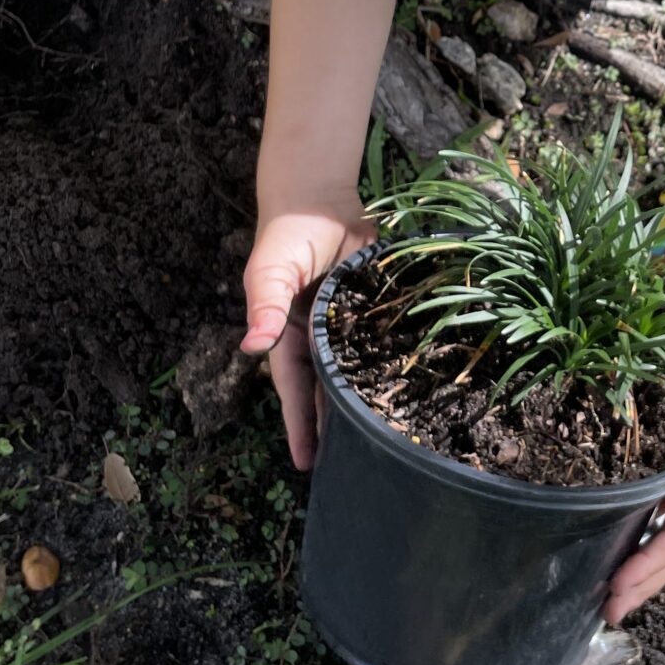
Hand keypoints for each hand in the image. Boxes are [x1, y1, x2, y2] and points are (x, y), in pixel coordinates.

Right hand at [242, 209, 373, 467]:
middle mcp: (320, 337)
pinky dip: (395, 364)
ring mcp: (350, 324)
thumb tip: (252, 346)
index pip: (295, 390)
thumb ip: (265, 306)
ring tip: (384, 441)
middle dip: (336, 427)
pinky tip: (413, 388)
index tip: (306, 463)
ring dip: (368, 401)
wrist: (320, 198)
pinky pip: (386, 341)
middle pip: (328, 390)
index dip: (300, 425)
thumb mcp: (269, 271)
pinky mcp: (376, 307)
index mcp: (291, 337)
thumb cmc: (286, 235)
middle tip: (353, 467)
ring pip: (360, 371)